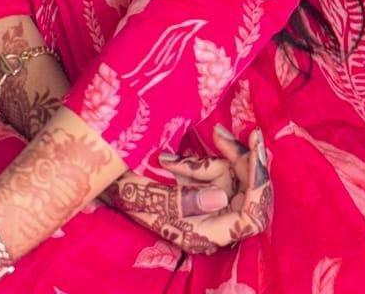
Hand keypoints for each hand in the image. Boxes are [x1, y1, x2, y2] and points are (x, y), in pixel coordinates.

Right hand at [101, 123, 272, 253]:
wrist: (106, 180)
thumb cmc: (124, 188)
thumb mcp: (148, 194)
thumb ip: (184, 200)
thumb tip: (220, 198)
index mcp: (201, 233)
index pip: (248, 216)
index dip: (257, 184)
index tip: (256, 146)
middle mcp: (210, 223)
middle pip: (248, 195)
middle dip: (244, 161)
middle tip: (234, 132)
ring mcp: (208, 206)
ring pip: (235, 178)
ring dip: (221, 155)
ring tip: (197, 143)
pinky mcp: (203, 190)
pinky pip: (221, 171)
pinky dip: (210, 157)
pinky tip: (194, 146)